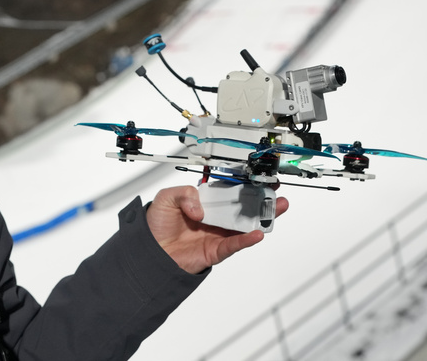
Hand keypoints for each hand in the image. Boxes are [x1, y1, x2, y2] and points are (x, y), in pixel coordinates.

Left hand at [146, 185, 288, 273]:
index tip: (259, 176)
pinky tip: (257, 233)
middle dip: (262, 198)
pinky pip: (235, 244)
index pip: (229, 190)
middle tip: (275, 191)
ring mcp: (218, 233)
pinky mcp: (217, 249)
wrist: (150, 251)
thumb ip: (184, 193)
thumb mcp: (167, 198)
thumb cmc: (157, 226)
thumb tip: (200, 208)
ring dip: (262, 217)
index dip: (244, 183)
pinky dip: (247, 239)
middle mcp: (215, 217)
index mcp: (206, 202)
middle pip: (243, 207)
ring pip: (245, 225)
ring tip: (276, 208)